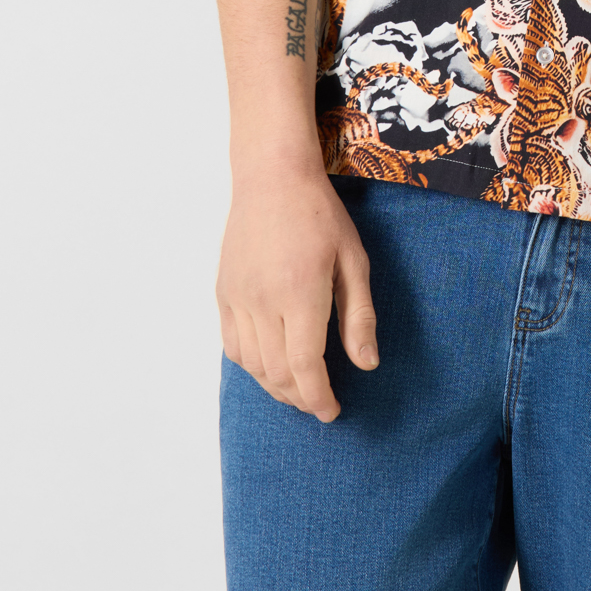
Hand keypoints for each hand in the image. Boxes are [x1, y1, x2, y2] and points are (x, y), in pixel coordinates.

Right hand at [216, 165, 378, 421]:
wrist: (272, 178)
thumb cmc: (320, 215)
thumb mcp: (353, 260)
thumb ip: (359, 316)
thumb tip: (367, 364)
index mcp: (301, 294)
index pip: (305, 367)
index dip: (319, 398)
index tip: (332, 412)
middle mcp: (263, 302)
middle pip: (277, 373)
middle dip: (300, 398)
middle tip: (320, 404)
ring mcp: (237, 298)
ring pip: (251, 365)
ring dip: (275, 387)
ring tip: (298, 390)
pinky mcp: (223, 293)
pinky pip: (232, 345)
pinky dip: (251, 365)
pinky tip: (269, 365)